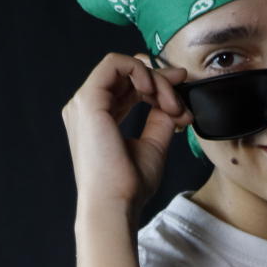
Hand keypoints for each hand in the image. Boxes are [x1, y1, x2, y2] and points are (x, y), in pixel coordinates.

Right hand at [61, 51, 192, 215]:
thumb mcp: (153, 145)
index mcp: (99, 119)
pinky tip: (153, 89)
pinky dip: (138, 69)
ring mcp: (84, 103)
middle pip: (127, 76)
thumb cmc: (128, 185)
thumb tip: (172, 102)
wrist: (115, 203)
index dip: (157, 84)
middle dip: (161, 81)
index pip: (128, 88)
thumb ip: (160, 120)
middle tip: (181, 99)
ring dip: (155, 79)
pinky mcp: (88, 100)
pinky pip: (114, 63)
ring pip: (124, 68)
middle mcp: (88, 109)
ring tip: (171, 105)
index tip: (181, 93)